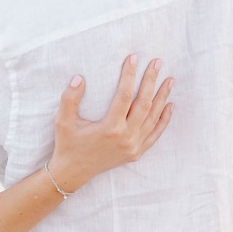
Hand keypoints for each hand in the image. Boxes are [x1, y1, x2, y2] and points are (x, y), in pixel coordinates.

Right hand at [47, 57, 172, 193]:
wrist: (73, 173)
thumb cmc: (68, 144)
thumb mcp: (63, 121)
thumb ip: (69, 98)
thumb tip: (79, 77)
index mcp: (110, 128)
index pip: (124, 95)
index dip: (129, 75)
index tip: (133, 58)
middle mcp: (126, 138)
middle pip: (144, 104)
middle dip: (151, 81)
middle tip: (157, 63)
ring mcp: (134, 147)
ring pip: (153, 118)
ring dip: (162, 97)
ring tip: (169, 80)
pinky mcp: (137, 153)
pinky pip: (155, 134)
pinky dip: (164, 119)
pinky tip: (170, 105)